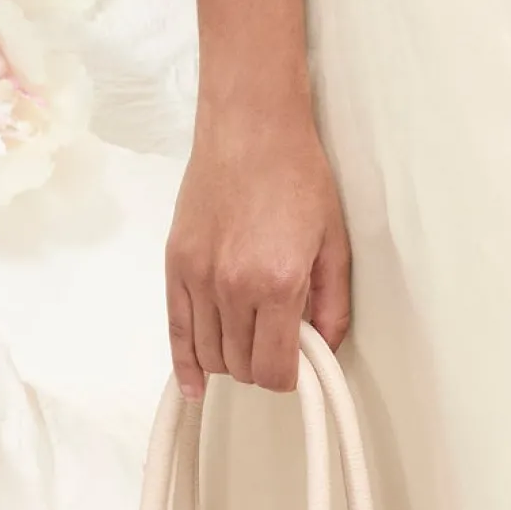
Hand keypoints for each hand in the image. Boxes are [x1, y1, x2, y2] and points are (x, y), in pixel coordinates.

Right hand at [165, 111, 350, 396]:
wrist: (251, 125)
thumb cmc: (296, 176)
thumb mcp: (334, 245)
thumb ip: (333, 307)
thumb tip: (324, 352)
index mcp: (277, 285)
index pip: (275, 370)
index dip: (289, 379)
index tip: (297, 368)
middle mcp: (233, 287)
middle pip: (242, 368)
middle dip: (262, 367)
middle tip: (276, 345)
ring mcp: (199, 276)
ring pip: (211, 355)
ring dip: (231, 361)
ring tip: (248, 342)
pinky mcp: (176, 264)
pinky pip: (176, 332)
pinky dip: (186, 364)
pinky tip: (195, 384)